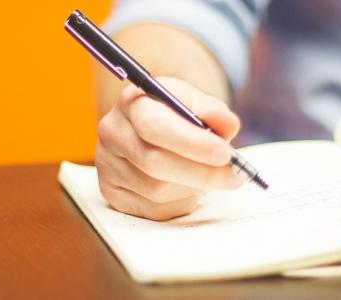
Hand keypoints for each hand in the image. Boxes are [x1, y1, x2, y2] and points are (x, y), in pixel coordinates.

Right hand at [95, 77, 243, 220]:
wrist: (152, 130)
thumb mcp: (196, 103)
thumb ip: (213, 111)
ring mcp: (107, 165)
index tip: (224, 153)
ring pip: (156, 190)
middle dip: (201, 172)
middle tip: (233, 175)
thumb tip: (227, 124)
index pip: (154, 125)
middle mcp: (112, 132)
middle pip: (154, 162)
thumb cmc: (177, 116)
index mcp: (131, 102)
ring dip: (193, 188)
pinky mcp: (112, 193)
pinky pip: (154, 210)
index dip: (191, 143)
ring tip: (209, 177)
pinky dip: (180, 202)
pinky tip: (187, 188)